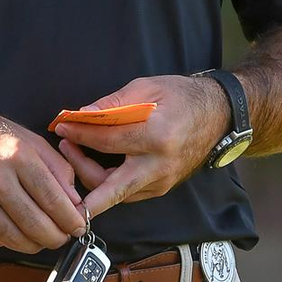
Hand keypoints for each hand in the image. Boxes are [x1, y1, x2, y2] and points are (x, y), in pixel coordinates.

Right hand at [0, 103, 85, 253]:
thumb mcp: (30, 140)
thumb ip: (58, 169)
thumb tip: (75, 203)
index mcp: (17, 156)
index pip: (54, 200)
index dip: (72, 220)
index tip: (78, 227)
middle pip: (35, 225)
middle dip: (55, 238)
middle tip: (61, 238)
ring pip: (11, 238)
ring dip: (32, 245)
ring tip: (39, 240)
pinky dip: (2, 242)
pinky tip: (10, 232)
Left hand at [52, 75, 226, 218]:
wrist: (219, 116)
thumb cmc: (183, 97)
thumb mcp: (148, 87)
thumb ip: (114, 102)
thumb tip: (82, 114)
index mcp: (157, 137)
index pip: (107, 142)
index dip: (79, 134)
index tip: (61, 126)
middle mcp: (159, 166)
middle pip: (109, 187)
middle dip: (79, 177)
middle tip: (62, 152)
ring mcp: (162, 182)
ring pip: (116, 194)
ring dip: (90, 178)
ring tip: (74, 152)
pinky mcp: (161, 188)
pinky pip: (127, 193)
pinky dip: (107, 182)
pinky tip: (94, 162)